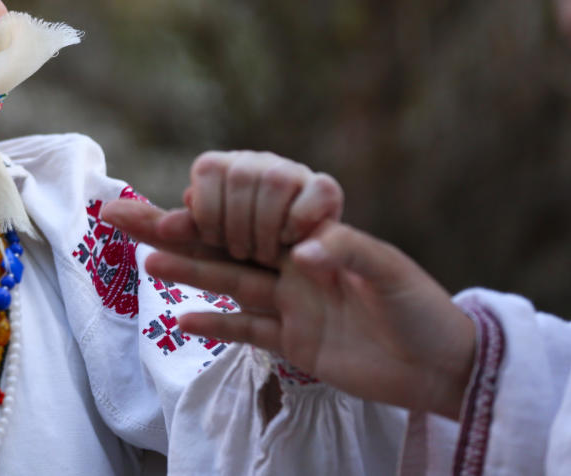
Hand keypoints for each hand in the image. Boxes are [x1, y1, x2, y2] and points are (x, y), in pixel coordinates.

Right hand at [102, 204, 476, 421]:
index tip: (179, 203)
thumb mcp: (393, 273)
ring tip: (146, 260)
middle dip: (175, 229)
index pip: (250, 215)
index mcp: (313, 240)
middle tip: (125, 215)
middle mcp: (292, 267)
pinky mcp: (294, 343)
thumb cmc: (424, 311)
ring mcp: (290, 304)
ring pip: (227, 282)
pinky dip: (215, 326)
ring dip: (188, 270)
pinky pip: (246, 331)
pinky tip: (180, 321)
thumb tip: (303, 250)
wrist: (445, 368)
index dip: (213, 208)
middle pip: (224, 244)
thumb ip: (349, 252)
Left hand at [181, 151, 343, 266]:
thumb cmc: (243, 256)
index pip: (208, 170)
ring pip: (276, 181)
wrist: (296, 273)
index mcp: (223, 168)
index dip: (207, 209)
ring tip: (263, 255)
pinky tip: (290, 245)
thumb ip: (177, 230)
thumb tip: (134, 216)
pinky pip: (314, 192)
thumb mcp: (209, 246)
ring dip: (267, 224)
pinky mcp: (326, 188)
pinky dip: (298, 221)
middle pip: (242, 176)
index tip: (212, 239)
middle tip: (240, 253)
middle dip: (237, 223)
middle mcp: (257, 162)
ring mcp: (293, 172)